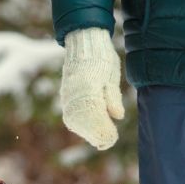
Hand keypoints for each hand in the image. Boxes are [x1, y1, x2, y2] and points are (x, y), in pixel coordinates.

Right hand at [60, 28, 123, 149]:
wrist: (83, 44)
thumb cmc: (102, 58)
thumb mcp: (112, 76)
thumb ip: (113, 97)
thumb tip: (118, 116)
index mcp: (88, 90)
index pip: (96, 120)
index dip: (106, 132)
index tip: (113, 136)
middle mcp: (75, 97)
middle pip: (86, 126)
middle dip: (98, 135)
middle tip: (110, 139)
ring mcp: (68, 98)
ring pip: (78, 124)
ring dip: (90, 132)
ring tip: (103, 135)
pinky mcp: (66, 99)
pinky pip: (73, 118)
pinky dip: (83, 125)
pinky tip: (93, 127)